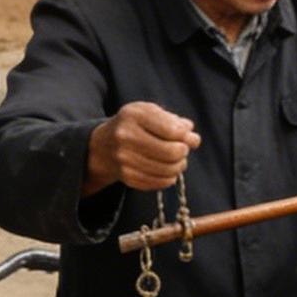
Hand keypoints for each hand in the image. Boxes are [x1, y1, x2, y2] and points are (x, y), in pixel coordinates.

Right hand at [85, 102, 200, 194]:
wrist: (103, 145)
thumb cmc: (135, 125)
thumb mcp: (151, 113)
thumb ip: (175, 122)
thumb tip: (193, 139)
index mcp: (133, 115)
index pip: (172, 130)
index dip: (186, 135)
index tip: (186, 135)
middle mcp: (125, 137)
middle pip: (171, 152)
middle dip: (184, 152)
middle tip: (183, 149)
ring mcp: (124, 159)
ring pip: (168, 170)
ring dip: (179, 166)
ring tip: (178, 160)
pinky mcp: (126, 177)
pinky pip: (159, 183)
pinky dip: (169, 178)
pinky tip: (168, 170)